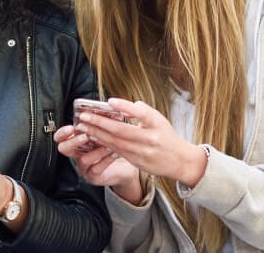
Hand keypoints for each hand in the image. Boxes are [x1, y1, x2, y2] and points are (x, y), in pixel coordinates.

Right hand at [55, 124, 141, 202]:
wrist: (124, 167)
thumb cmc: (111, 148)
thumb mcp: (102, 135)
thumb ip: (97, 126)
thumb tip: (98, 113)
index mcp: (76, 143)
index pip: (60, 138)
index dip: (63, 133)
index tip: (71, 128)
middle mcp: (77, 155)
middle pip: (64, 149)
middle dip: (74, 141)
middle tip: (85, 136)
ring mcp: (84, 167)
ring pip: (83, 159)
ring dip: (96, 150)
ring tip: (107, 144)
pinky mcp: (94, 176)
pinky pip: (97, 168)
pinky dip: (106, 159)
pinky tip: (114, 153)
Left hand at [75, 98, 208, 188]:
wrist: (180, 160)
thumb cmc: (166, 136)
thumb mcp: (159, 119)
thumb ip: (141, 111)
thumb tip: (121, 105)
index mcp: (157, 124)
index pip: (141, 113)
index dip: (125, 106)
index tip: (110, 101)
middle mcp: (150, 139)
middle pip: (122, 130)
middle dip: (100, 123)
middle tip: (84, 116)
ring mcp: (143, 152)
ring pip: (116, 142)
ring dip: (97, 134)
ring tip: (83, 126)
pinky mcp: (137, 162)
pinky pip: (117, 152)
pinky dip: (103, 144)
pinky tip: (92, 137)